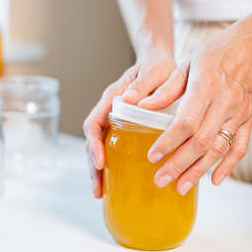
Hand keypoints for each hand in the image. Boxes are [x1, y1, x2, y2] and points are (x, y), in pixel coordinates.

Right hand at [84, 49, 175, 197]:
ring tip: (100, 192)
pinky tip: (115, 181)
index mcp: (111, 98)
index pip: (94, 123)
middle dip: (93, 166)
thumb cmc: (158, 65)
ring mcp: (113, 120)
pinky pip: (110, 147)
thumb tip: (128, 100)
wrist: (159, 59)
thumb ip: (144, 83)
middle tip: (97, 189)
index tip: (101, 162)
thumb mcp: (155, 70)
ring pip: (99, 147)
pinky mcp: (122, 127)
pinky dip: (109, 165)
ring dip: (97, 170)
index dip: (94, 144)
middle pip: (92, 141)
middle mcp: (108, 111)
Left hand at [139, 28, 251, 194]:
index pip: (185, 122)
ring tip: (181, 187)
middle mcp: (224, 103)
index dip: (168, 142)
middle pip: (201, 142)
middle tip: (161, 180)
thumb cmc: (215, 54)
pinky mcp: (248, 120)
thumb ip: (165, 90)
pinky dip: (228, 166)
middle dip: (179, 165)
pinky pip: (240, 147)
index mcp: (205, 87)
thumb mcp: (186, 65)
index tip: (152, 157)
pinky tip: (214, 180)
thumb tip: (140, 106)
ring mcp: (239, 114)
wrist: (250, 47)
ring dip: (199, 171)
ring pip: (219, 149)